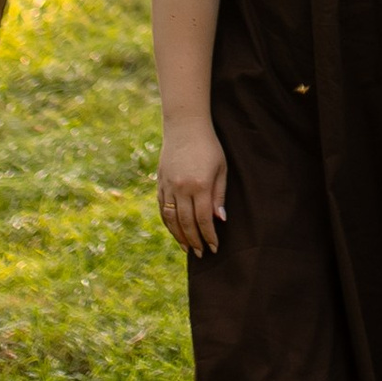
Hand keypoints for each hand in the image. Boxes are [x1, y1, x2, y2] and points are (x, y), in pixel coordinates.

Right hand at [158, 125, 227, 255]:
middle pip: (186, 223)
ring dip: (179, 236)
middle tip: (200, 254)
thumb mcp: (221, 168)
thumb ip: (219, 195)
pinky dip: (168, 222)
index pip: (203, 219)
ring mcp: (168, 186)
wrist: (185, 127)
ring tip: (187, 248)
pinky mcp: (160, 183)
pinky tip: (175, 231)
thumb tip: (219, 220)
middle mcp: (181, 188)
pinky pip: (163, 208)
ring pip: (171, 219)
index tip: (214, 248)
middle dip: (194, 241)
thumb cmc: (209, 146)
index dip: (208, 236)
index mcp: (200, 185)